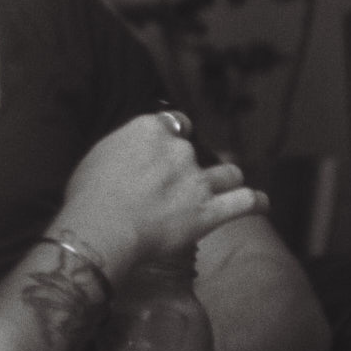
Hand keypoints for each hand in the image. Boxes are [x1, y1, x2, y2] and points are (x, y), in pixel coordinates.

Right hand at [64, 110, 268, 271]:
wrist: (101, 227)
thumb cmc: (88, 196)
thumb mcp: (98, 157)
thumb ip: (123, 149)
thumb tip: (129, 154)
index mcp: (149, 129)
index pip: (175, 124)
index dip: (175, 137)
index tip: (169, 150)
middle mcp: (178, 149)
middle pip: (197, 151)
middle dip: (191, 167)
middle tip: (177, 187)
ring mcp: (197, 180)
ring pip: (227, 172)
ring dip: (226, 179)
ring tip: (225, 187)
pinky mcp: (209, 211)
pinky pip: (245, 202)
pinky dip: (256, 203)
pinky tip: (262, 204)